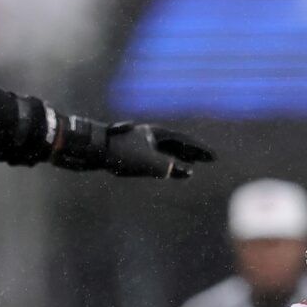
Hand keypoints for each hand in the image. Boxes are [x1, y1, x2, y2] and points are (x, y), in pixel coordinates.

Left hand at [50, 115, 214, 178]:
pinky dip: (165, 163)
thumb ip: (168, 168)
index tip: (214, 158)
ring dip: (180, 157)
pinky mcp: (131, 151)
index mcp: (156, 133)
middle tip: (208, 160)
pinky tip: (165, 171)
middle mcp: (149, 135)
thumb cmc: (120, 154)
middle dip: (193, 152)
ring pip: (166, 150)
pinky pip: (155, 157)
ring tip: (192, 164)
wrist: (92, 149)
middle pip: (177, 144)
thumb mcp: (148, 163)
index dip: (200, 150)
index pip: (185, 141)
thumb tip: (186, 172)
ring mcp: (140, 142)